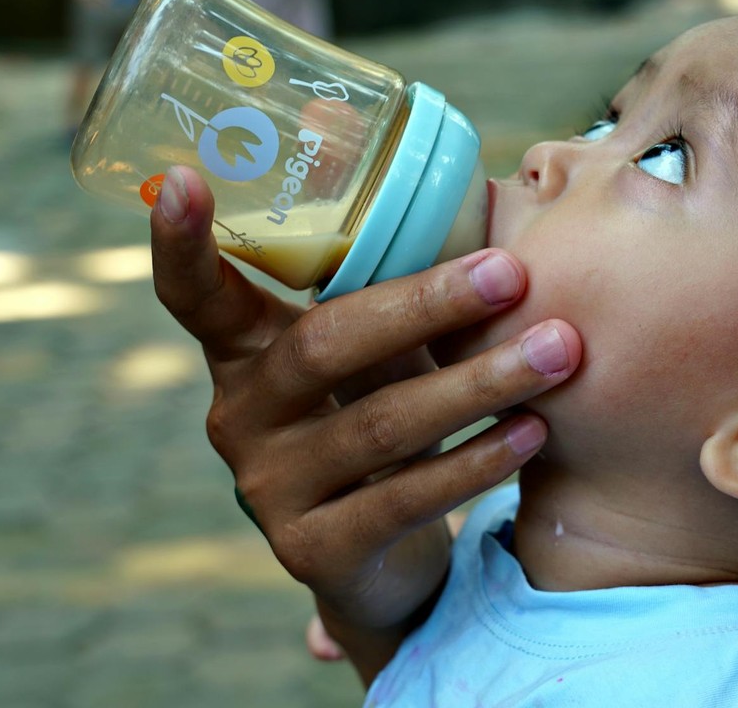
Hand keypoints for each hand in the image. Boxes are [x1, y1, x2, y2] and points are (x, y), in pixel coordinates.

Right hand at [149, 167, 581, 682]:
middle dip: (424, 305)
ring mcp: (270, 488)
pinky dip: (475, 463)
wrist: (377, 560)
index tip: (181, 178)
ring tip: (557, 351)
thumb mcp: (374, 359)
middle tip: (512, 273)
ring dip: (477, 385)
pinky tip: (532, 433)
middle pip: (322, 346)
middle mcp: (240, 416)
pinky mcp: (312, 550)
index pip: (195, 295)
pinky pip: (402, 499)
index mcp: (244, 351)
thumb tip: (481, 205)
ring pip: (380, 424)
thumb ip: (391, 299)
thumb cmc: (380, 419)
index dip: (180, 242)